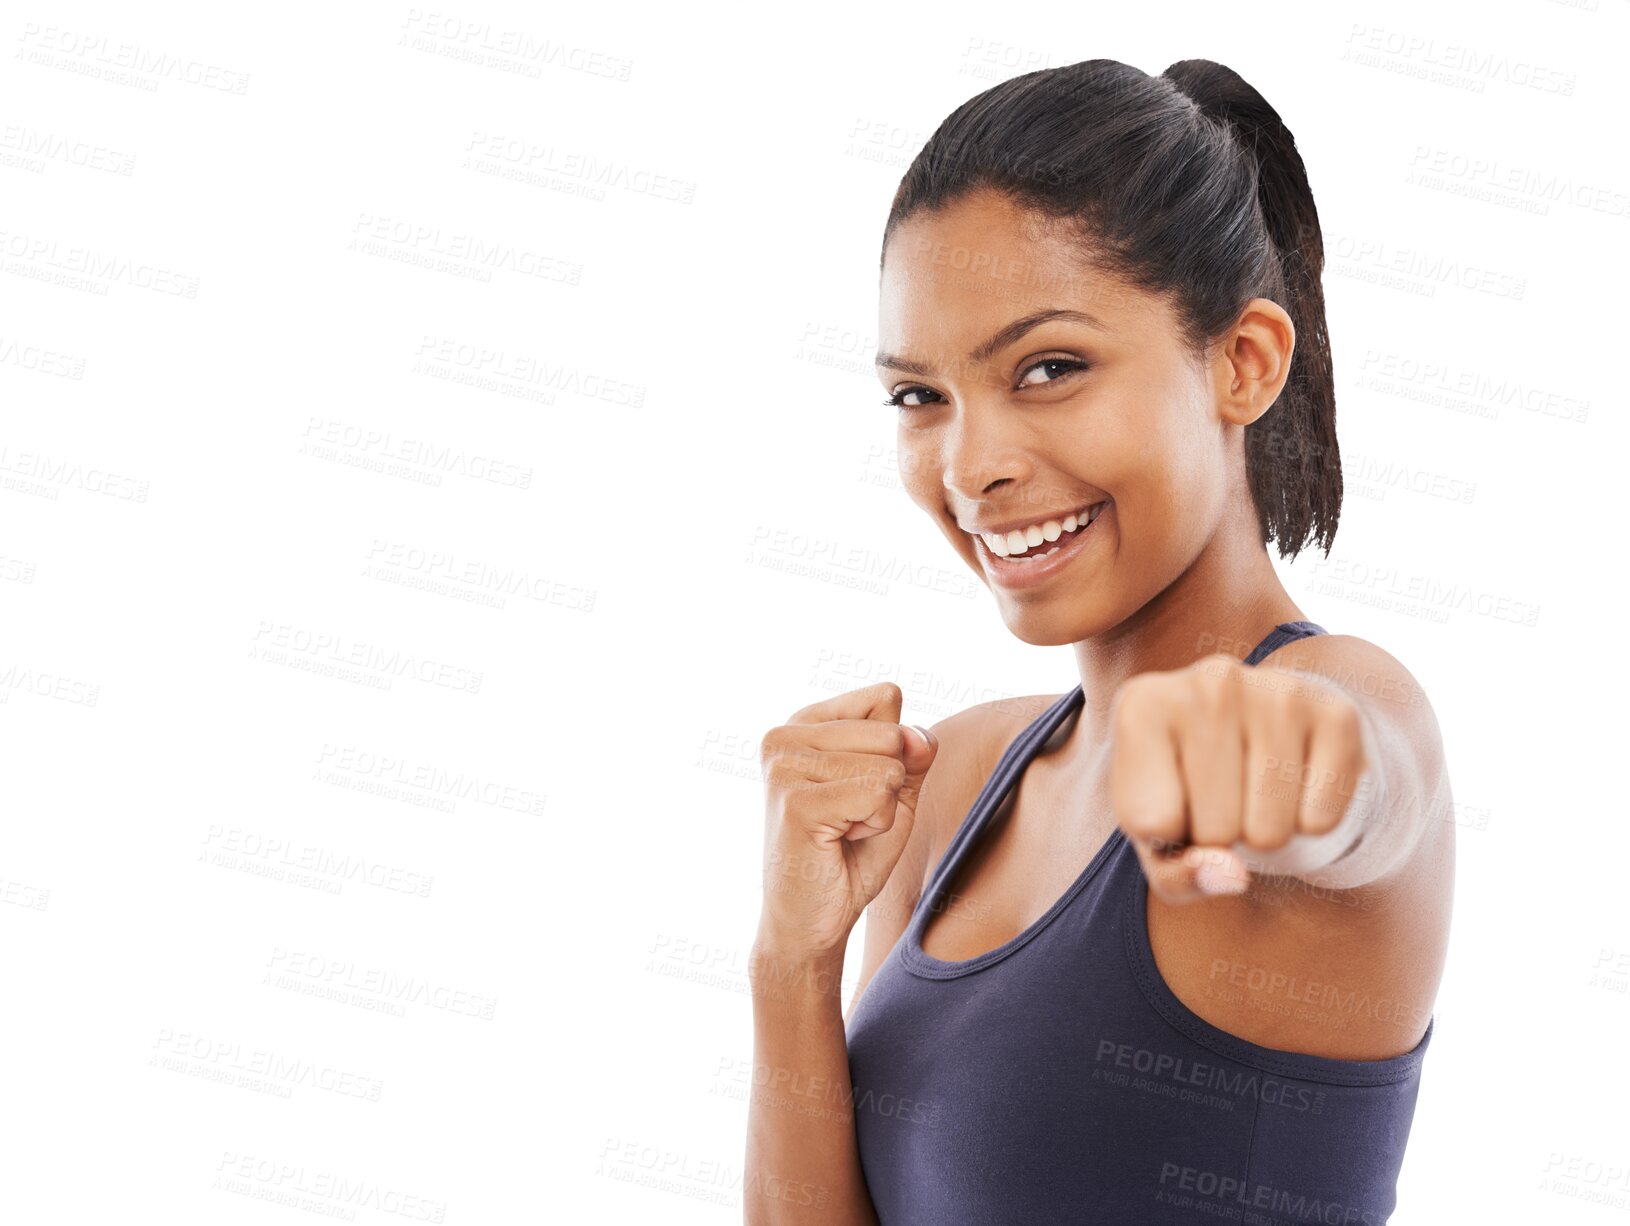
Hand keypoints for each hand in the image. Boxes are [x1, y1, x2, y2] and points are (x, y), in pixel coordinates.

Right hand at [757, 682, 938, 958]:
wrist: (812, 922)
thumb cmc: (851, 856)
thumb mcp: (894, 793)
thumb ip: (912, 753)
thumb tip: (918, 736)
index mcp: (803, 722)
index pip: (885, 697)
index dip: (894, 752)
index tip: (857, 792)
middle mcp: (783, 735)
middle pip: (891, 732)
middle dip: (888, 785)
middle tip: (850, 819)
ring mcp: (784, 765)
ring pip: (888, 765)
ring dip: (881, 810)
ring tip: (842, 832)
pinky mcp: (796, 800)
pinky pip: (878, 793)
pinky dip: (874, 827)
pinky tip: (837, 843)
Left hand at [1108, 652, 1368, 902]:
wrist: (1246, 730)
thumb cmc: (1186, 790)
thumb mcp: (1157, 837)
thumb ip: (1178, 872)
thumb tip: (1233, 875)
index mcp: (1143, 705)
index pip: (1154, 824)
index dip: (1167, 836)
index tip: (1168, 801)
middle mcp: (1208, 682)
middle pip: (1217, 831)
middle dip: (1220, 837)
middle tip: (1220, 798)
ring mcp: (1276, 691)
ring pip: (1271, 831)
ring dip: (1265, 833)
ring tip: (1252, 791)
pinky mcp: (1336, 713)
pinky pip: (1321, 820)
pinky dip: (1310, 822)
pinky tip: (1293, 782)